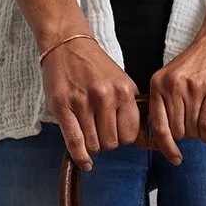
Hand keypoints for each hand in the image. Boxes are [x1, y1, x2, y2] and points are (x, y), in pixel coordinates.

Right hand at [41, 36, 142, 170]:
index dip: (122, 139)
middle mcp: (104, 97)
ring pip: (94, 145)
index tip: (115, 132)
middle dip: (106, 142)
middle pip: (111, 143)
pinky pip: (75, 142)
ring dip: (92, 146)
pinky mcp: (61, 106)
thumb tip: (144, 142)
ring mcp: (82, 102)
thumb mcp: (122, 83)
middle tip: (99, 131)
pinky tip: (85, 162)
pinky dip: (80, 156)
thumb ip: (132, 109)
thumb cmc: (95, 67)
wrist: (67, 44)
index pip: (129, 135)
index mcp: (123, 92)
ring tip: (88, 132)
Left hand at [147, 25, 205, 164]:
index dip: (165, 148)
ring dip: (201, 133)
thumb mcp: (172, 79)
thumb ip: (165, 104)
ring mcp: (193, 88)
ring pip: (194, 132)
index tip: (174, 157)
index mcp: (158, 84)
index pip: (158, 127)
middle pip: (178, 133)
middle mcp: (172, 86)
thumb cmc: (199, 62)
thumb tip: (161, 142)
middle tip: (197, 120)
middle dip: (189, 134)